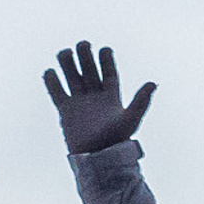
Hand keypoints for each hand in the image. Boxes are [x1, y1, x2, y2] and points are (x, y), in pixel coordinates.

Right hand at [42, 40, 155, 156]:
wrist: (96, 159)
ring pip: (73, 78)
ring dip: (68, 64)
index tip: (104, 49)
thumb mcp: (130, 119)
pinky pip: (57, 93)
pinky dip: (52, 82)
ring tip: (64, 52)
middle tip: (82, 44)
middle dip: (85, 57)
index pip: (109, 73)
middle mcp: (95, 97)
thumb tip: (153, 83)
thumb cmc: (115, 141)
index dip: (106, 60)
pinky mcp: (66, 111)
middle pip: (89, 71)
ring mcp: (80, 103)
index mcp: (111, 96)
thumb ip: (141, 101)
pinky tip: (49, 71)